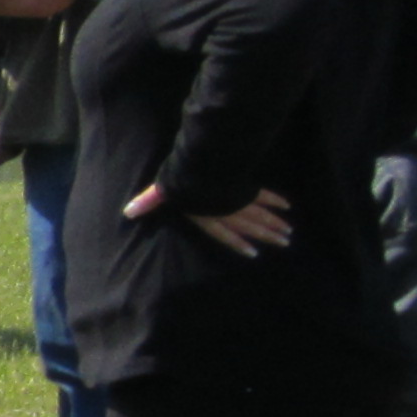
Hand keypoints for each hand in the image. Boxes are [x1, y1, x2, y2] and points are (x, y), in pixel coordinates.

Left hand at [128, 181, 292, 254]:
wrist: (205, 164)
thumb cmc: (183, 180)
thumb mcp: (163, 190)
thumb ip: (148, 201)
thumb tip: (127, 211)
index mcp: (208, 215)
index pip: (225, 233)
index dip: (239, 243)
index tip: (254, 253)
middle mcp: (226, 209)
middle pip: (250, 225)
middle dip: (266, 234)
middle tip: (284, 243)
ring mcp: (239, 197)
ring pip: (261, 213)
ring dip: (275, 222)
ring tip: (289, 232)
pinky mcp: (246, 183)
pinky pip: (264, 194)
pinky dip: (275, 200)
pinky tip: (286, 206)